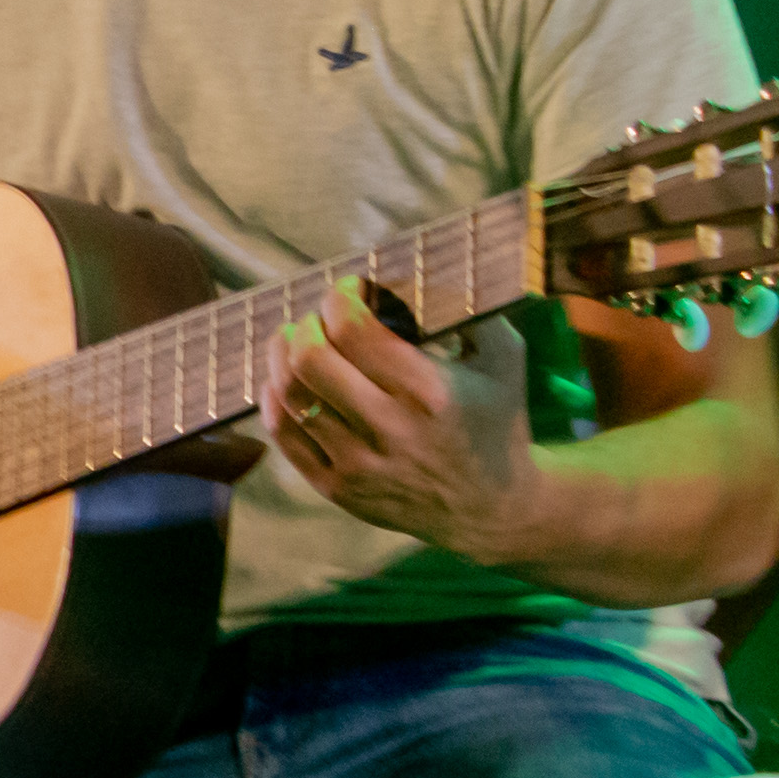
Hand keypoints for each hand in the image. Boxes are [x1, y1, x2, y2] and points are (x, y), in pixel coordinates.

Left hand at [263, 285, 533, 557]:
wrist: (493, 509)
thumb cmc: (496, 421)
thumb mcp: (503, 359)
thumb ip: (468, 309)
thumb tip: (416, 269)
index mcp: (430, 393)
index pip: (353, 330)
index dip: (339, 298)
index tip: (348, 289)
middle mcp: (390, 430)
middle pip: (310, 360)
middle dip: (305, 325)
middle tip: (317, 317)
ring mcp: (358, 464)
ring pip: (289, 395)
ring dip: (283, 356)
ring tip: (295, 340)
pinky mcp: (337, 489)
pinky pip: (283, 434)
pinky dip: (275, 398)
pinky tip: (287, 380)